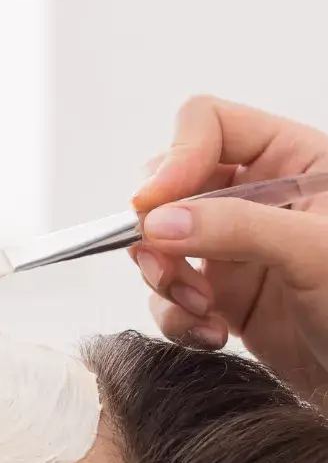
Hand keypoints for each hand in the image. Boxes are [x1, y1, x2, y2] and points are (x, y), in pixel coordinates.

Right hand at [131, 96, 327, 406]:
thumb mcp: (312, 252)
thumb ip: (236, 226)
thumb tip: (155, 221)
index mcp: (292, 161)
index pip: (209, 126)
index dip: (175, 159)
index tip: (151, 206)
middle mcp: (255, 200)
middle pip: (171, 187)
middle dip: (160, 231)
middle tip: (170, 265)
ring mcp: (234, 250)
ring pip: (160, 245)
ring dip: (166, 280)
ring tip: (202, 310)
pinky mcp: (220, 298)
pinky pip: (168, 297)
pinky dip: (176, 319)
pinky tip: (212, 335)